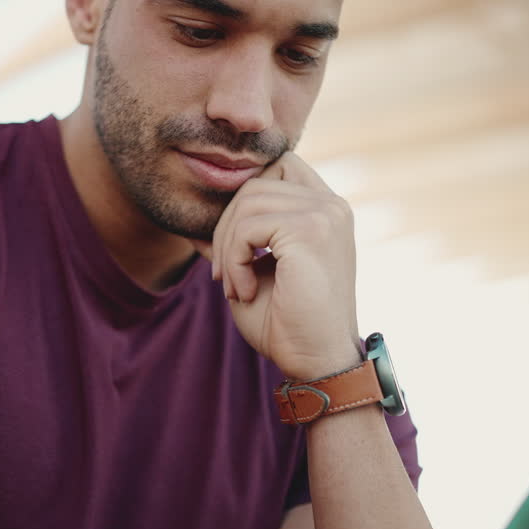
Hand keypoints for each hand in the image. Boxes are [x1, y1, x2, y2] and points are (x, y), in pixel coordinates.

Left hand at [190, 151, 359, 379]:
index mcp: (325, 209)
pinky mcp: (311, 230)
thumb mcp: (255, 269)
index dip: (243, 201)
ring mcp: (325, 214)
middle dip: (226, 227)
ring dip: (228, 247)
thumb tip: (197, 214)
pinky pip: (248, 227)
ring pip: (248, 201)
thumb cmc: (286, 322)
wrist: (316, 361)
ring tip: (234, 285)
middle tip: (223, 274)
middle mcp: (331, 205)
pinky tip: (243, 291)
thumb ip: (237, 235)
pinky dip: (234, 259)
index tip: (232, 248)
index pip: (278, 166)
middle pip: (255, 183)